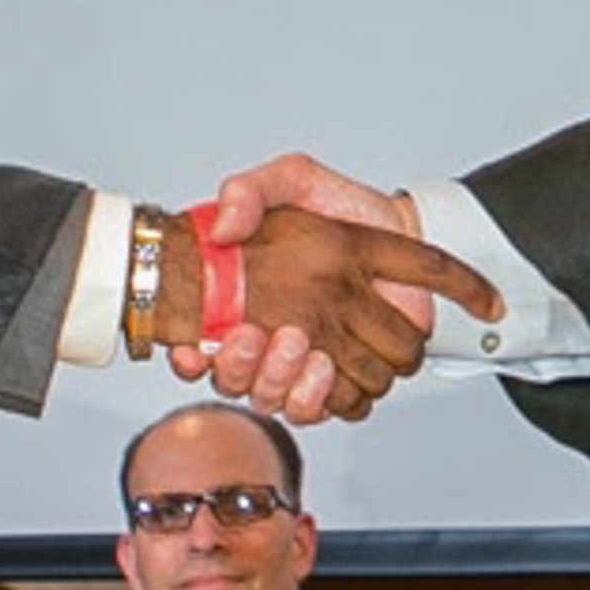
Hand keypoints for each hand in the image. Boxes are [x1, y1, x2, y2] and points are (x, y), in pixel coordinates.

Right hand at [144, 165, 500, 423]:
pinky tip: (330, 366)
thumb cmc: (343, 208)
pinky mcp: (348, 377)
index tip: (192, 348)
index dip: (187, 358)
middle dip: (242, 368)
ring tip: (304, 348)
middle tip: (256, 335)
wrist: (401, 227)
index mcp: (241, 300)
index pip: (195, 345)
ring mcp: (306, 363)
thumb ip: (252, 191)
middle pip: (236, 382)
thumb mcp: (294, 181)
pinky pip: (331, 408)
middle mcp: (268, 340)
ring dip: (285, 381)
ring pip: (279, 400)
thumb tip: (224, 225)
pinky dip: (326, 396)